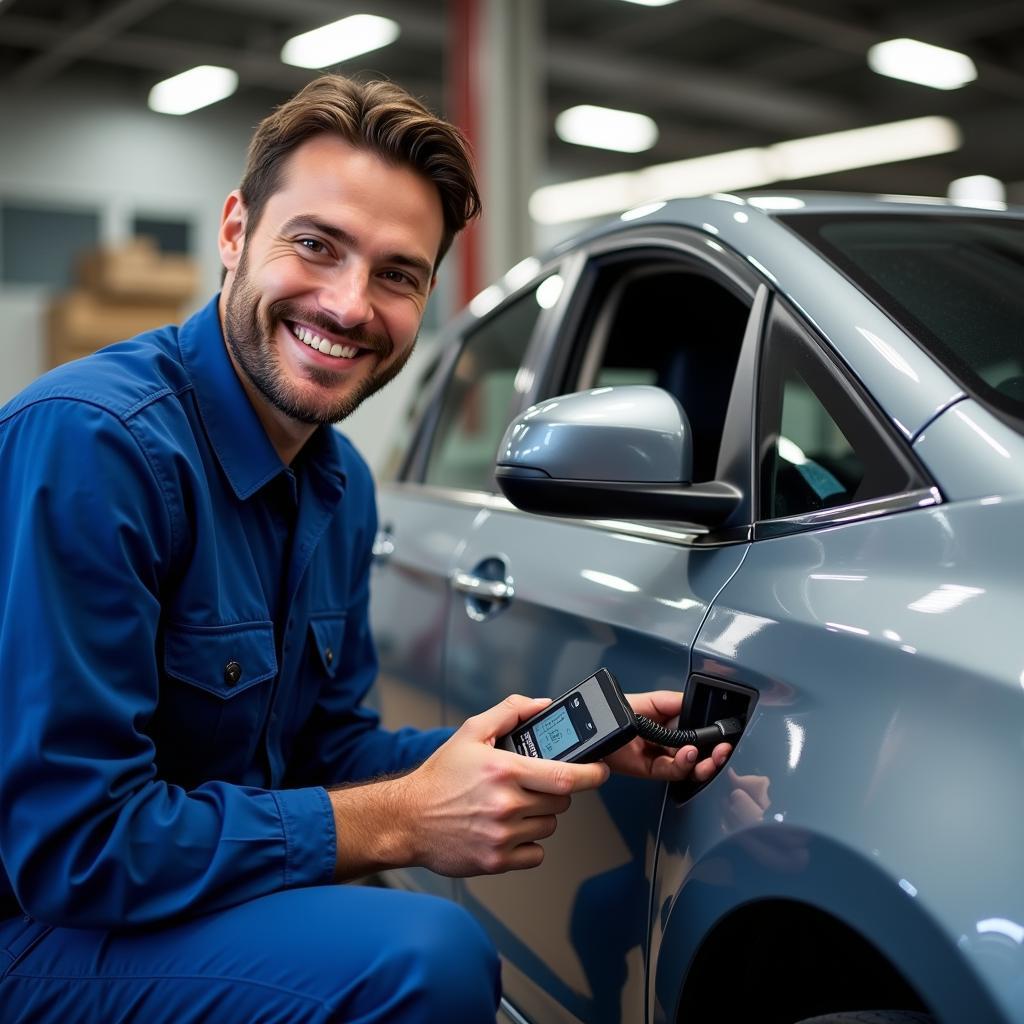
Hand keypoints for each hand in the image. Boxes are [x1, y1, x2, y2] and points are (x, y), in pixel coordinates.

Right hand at [399, 695, 608, 876]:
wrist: (407, 819)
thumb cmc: (439, 777)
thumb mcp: (471, 732)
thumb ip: (510, 711)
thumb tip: (541, 705)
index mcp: (504, 770)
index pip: (566, 776)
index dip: (592, 774)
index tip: (600, 771)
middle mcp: (506, 804)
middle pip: (561, 801)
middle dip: (553, 791)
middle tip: (532, 786)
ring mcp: (502, 835)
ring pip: (549, 826)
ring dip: (540, 816)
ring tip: (512, 806)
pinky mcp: (497, 861)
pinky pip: (536, 853)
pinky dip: (528, 844)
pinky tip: (507, 830)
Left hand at [603, 690, 730, 782]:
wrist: (592, 728)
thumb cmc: (615, 711)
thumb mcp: (650, 701)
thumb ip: (674, 702)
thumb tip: (695, 701)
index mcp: (670, 723)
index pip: (697, 731)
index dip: (711, 736)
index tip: (723, 735)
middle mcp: (667, 742)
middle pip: (697, 753)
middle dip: (713, 754)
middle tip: (722, 751)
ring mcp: (659, 757)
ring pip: (688, 766)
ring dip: (702, 763)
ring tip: (709, 756)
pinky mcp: (649, 770)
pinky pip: (671, 772)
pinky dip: (682, 766)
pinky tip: (689, 755)